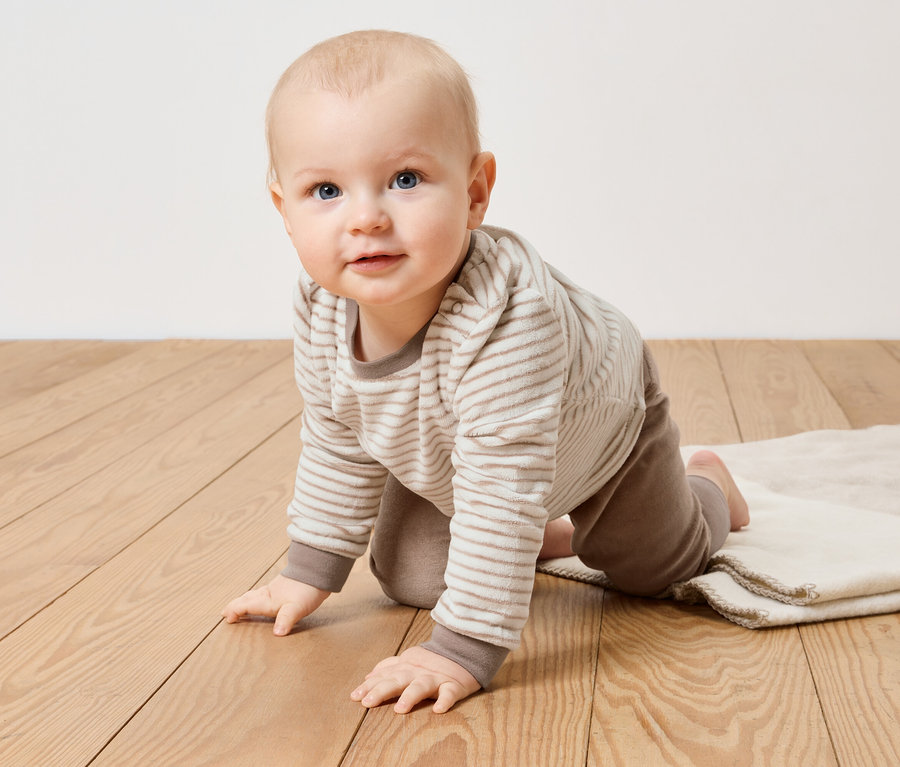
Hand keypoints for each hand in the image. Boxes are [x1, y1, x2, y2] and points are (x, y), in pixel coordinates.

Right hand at [222, 574, 328, 635]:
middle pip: (247, 599)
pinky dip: (257, 597)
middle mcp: (269, 594)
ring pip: (255, 595)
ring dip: (245, 601)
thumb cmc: (307, 589)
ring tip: (238, 605)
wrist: (318, 570)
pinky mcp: (284, 587)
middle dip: (235, 605)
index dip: (235, 611)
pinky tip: (263, 598)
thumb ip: (286, 619)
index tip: (226, 618)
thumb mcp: (297, 607)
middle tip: (225, 612)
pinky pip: (264, 593)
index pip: (247, 606)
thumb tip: (277, 633)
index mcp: (269, 600)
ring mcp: (276, 589)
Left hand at [350, 646, 480, 713]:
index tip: (354, 696)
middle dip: (382, 690)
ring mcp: (435, 678)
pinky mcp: (453, 685)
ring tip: (400, 709)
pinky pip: (450, 693)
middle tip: (368, 702)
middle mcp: (417, 672)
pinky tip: (439, 709)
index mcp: (405, 668)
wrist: (462, 651)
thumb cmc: (431, 662)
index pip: (384, 676)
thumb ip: (388, 668)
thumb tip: (367, 677)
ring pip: (421, 686)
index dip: (369, 686)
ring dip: (410, 696)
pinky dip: (445, 700)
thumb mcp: (407, 662)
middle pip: (397, 680)